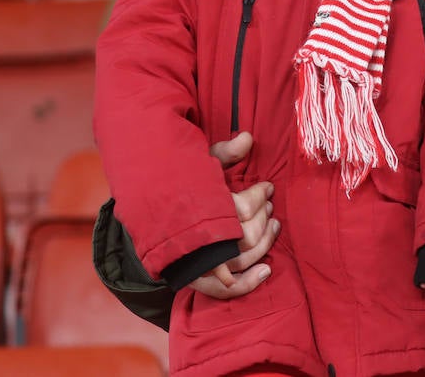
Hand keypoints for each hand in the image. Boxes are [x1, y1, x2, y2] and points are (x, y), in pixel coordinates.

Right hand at [189, 132, 280, 298]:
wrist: (150, 210)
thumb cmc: (181, 185)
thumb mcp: (199, 163)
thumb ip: (224, 153)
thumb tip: (248, 137)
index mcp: (198, 208)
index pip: (240, 209)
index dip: (258, 197)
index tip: (267, 187)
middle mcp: (198, 239)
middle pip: (245, 236)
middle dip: (263, 219)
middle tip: (269, 204)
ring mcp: (197, 262)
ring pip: (242, 260)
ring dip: (265, 244)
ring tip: (274, 225)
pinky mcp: (196, 277)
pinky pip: (225, 288)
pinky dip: (248, 283)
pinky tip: (267, 270)